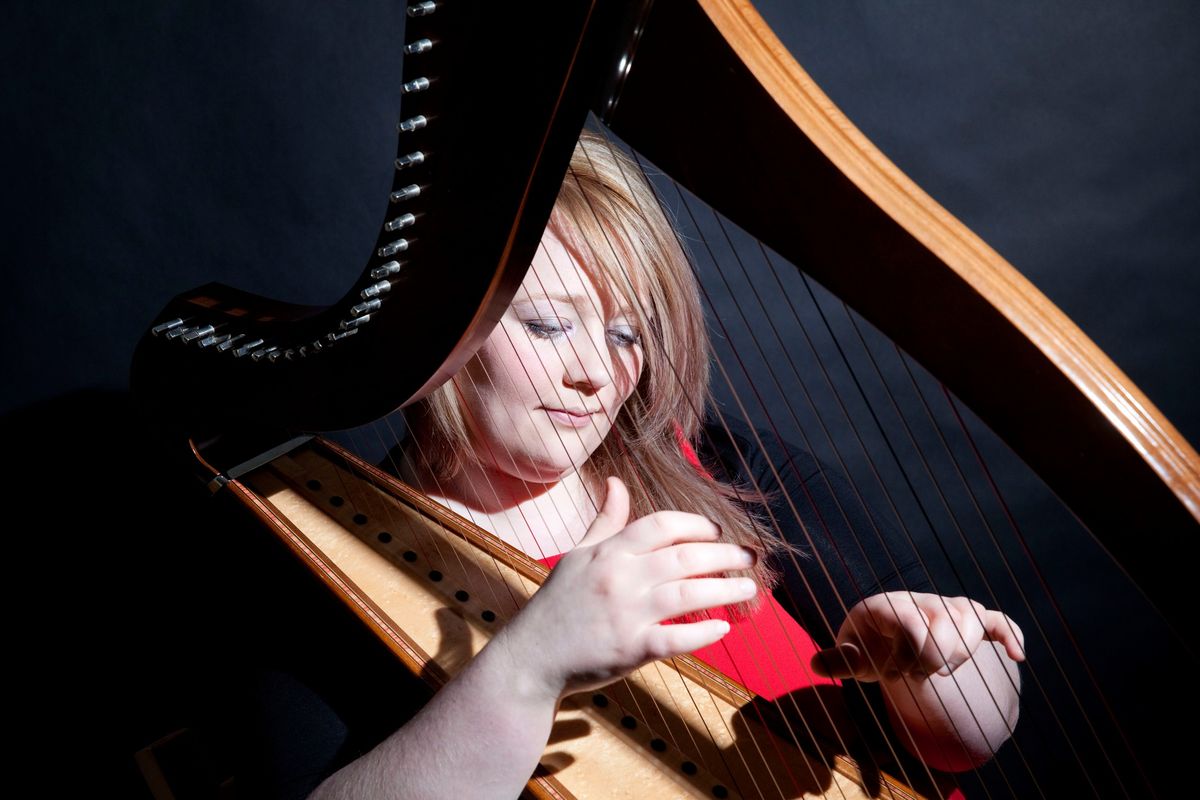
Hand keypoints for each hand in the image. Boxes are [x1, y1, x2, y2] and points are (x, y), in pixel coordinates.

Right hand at [500, 476, 757, 698]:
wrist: (530, 658)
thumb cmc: (557, 604)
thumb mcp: (577, 555)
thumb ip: (605, 521)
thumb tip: (616, 482)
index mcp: (608, 552)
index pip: (661, 525)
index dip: (695, 524)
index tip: (718, 530)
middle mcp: (620, 578)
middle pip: (684, 558)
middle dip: (724, 555)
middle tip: (749, 557)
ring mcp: (626, 615)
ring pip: (688, 595)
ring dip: (724, 591)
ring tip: (748, 588)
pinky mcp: (630, 650)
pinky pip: (676, 639)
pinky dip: (702, 633)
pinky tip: (722, 628)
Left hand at [811, 592, 1024, 682]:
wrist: (889, 632)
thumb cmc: (870, 645)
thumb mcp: (853, 654)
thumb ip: (841, 660)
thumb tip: (816, 664)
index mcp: (891, 605)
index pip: (912, 629)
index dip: (906, 661)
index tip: (891, 675)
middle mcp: (922, 601)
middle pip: (944, 633)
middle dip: (930, 662)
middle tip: (912, 673)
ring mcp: (948, 608)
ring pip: (969, 628)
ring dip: (955, 656)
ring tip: (934, 666)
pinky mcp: (971, 619)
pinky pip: (997, 621)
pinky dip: (1009, 636)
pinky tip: (1017, 656)